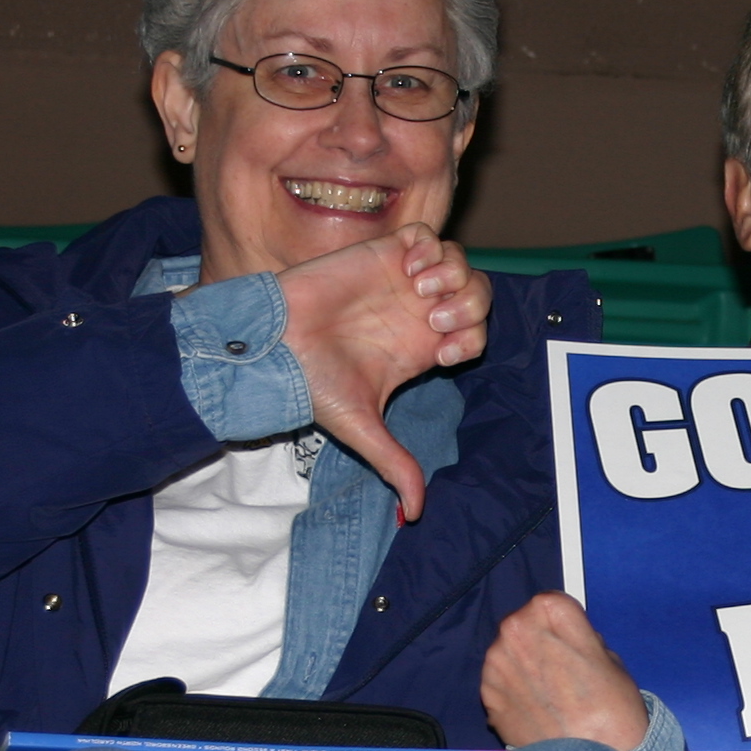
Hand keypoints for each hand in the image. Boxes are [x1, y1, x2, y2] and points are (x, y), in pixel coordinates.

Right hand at [275, 223, 490, 520]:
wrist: (273, 345)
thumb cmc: (311, 383)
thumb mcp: (362, 429)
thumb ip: (395, 464)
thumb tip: (415, 513)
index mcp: (420, 350)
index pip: (475, 335)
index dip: (473, 339)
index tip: (442, 353)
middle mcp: (416, 314)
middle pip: (477, 295)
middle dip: (470, 305)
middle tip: (435, 319)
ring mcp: (400, 282)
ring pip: (458, 263)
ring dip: (453, 276)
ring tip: (420, 291)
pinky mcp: (379, 254)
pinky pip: (426, 236)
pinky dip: (429, 249)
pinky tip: (408, 270)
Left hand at [480, 592, 648, 750]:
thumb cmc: (613, 710)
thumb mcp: (610, 661)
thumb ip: (580, 640)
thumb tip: (564, 644)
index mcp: (550, 614)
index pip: (549, 603)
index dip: (561, 622)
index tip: (570, 638)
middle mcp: (516, 632)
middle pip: (522, 625)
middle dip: (536, 640)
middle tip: (558, 669)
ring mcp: (496, 665)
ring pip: (506, 653)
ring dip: (521, 666)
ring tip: (547, 695)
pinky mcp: (487, 696)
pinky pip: (499, 683)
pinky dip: (512, 693)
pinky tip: (535, 711)